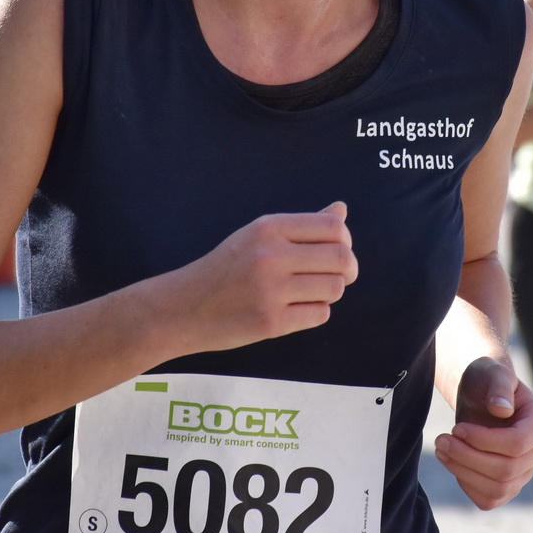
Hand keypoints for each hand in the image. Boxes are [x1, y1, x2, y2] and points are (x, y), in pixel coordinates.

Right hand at [159, 202, 357, 355]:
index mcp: (268, 228)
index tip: (337, 251)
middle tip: (338, 276)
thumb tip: (341, 211)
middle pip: (341, 258)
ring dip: (330, 292)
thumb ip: (303, 226)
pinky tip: (294, 310)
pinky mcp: (271, 322)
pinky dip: (314, 312)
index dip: (345, 240)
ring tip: (309, 293)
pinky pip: (320, 314)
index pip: (333, 228)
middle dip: (348, 269)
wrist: (184, 307)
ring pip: (335, 288)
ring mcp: (271, 291)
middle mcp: (270, 256)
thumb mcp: (258, 237)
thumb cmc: (227, 269)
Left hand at [435, 357, 532, 509]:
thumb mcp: (491, 373)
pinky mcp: (508, 485)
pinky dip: (467, 486)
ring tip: (441, 449)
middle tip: (440, 439)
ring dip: (463, 472)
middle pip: (506, 470)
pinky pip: (490, 500)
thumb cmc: (486, 380)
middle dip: (467, 457)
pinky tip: (453, 463)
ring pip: (497, 489)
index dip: (483, 441)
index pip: (517, 444)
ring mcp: (525, 471)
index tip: (457, 428)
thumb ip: (498, 386)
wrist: (478, 395)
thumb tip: (502, 409)